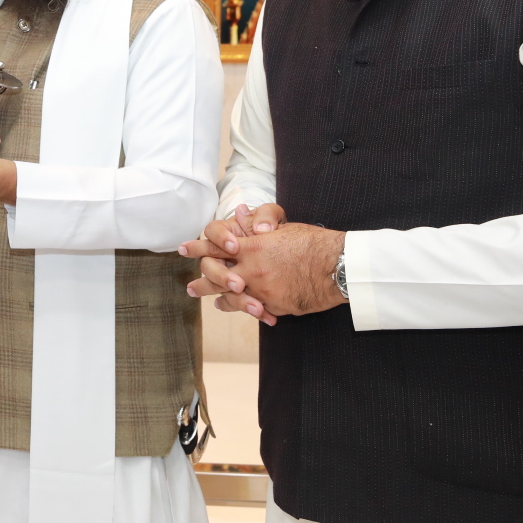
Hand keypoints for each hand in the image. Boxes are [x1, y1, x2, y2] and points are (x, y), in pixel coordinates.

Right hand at [182, 203, 285, 324]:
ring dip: (237, 300)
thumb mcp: (274, 216)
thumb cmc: (276, 230)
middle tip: (237, 283)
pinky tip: (267, 316)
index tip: (233, 247)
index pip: (212, 232)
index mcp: (227, 234)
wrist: (294, 255)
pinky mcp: (241, 292)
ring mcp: (229, 276)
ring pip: (222, 291)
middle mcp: (222, 256)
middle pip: (209, 265)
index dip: (219, 239)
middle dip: (220, 276)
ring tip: (256, 308)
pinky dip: (253, 311)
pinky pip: (238, 304)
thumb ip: (266, 216)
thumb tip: (260, 227)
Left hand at [189, 222, 345, 318]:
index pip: (216, 245)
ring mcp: (262, 290)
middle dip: (201, 281)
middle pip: (217, 276)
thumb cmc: (314, 242)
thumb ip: (258, 223)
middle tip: (190, 287)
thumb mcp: (284, 227)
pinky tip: (242, 310)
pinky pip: (254, 309)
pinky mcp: (275, 305)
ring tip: (212, 302)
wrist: (338, 267)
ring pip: (232, 297)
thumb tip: (238, 212)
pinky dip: (246, 309)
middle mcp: (252, 270)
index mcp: (252, 247)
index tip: (184, 248)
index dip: (198, 247)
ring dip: (220, 299)